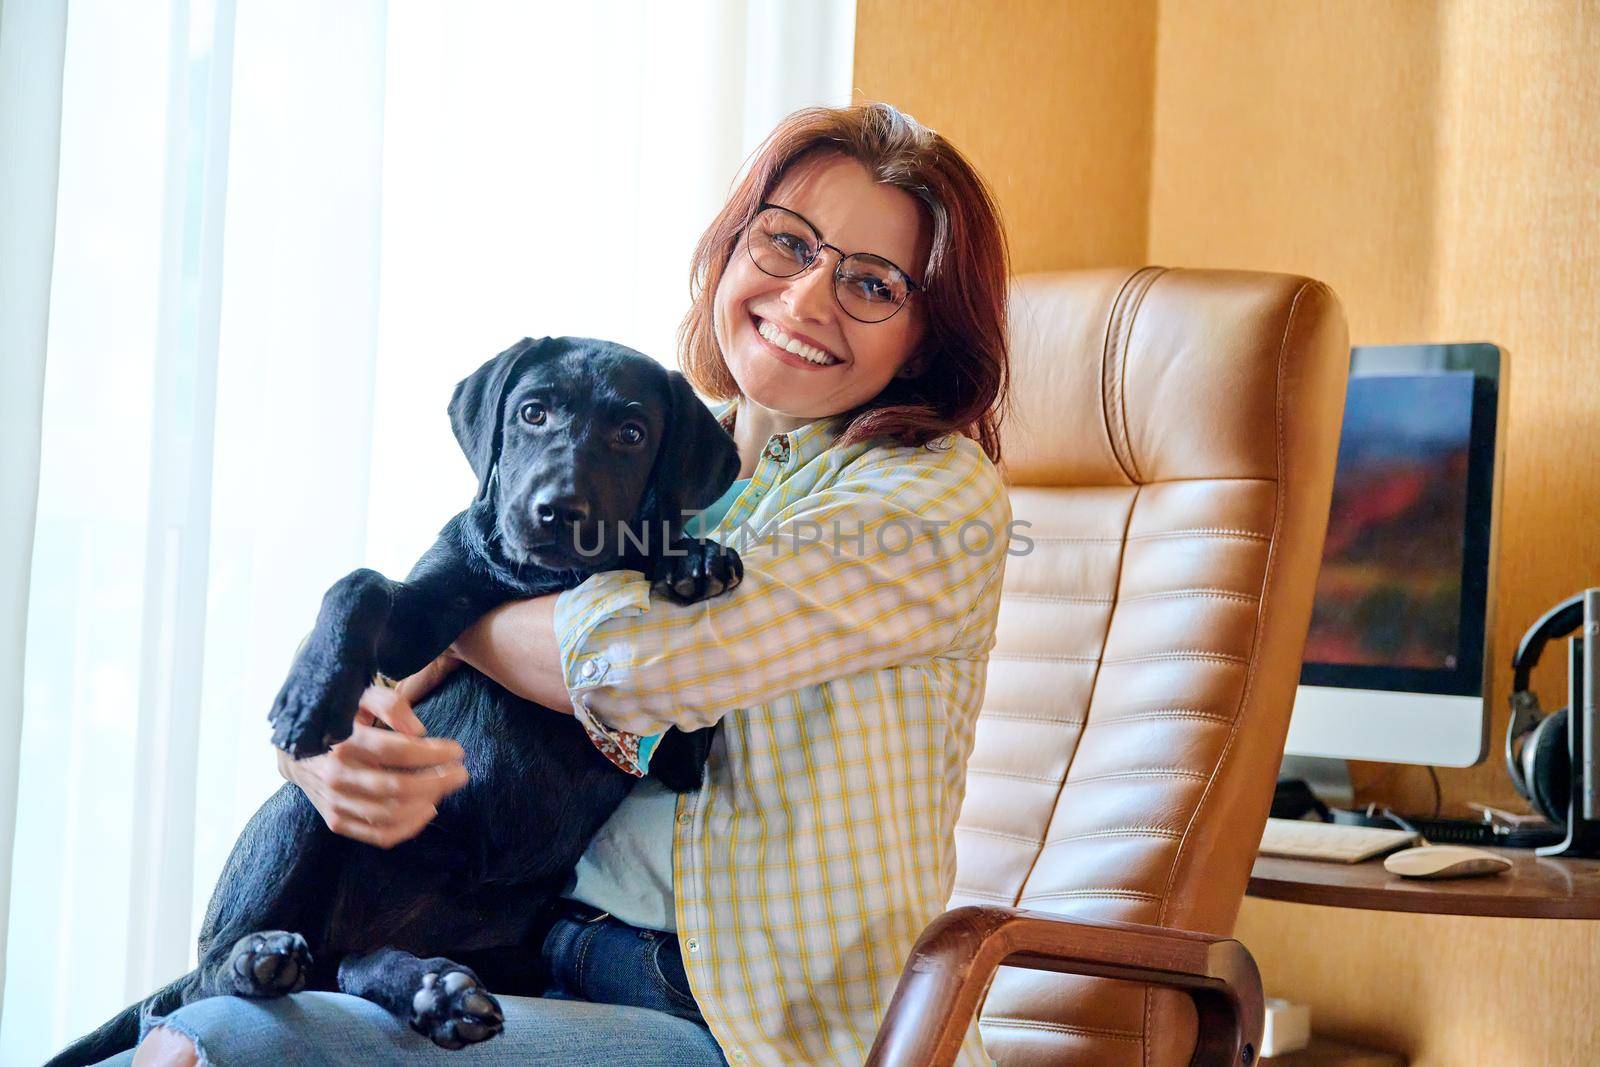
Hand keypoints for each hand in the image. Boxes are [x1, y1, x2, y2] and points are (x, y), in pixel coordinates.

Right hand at [277, 657, 467, 847]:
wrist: (292, 751)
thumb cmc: (337, 719)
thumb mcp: (359, 697)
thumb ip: (390, 704)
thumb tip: (419, 731)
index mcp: (344, 741)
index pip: (398, 751)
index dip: (433, 753)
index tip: (458, 751)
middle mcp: (337, 775)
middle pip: (398, 787)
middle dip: (438, 782)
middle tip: (461, 773)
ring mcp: (335, 802)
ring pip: (391, 815)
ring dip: (427, 804)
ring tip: (445, 788)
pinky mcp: (336, 821)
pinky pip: (379, 835)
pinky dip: (409, 828)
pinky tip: (427, 810)